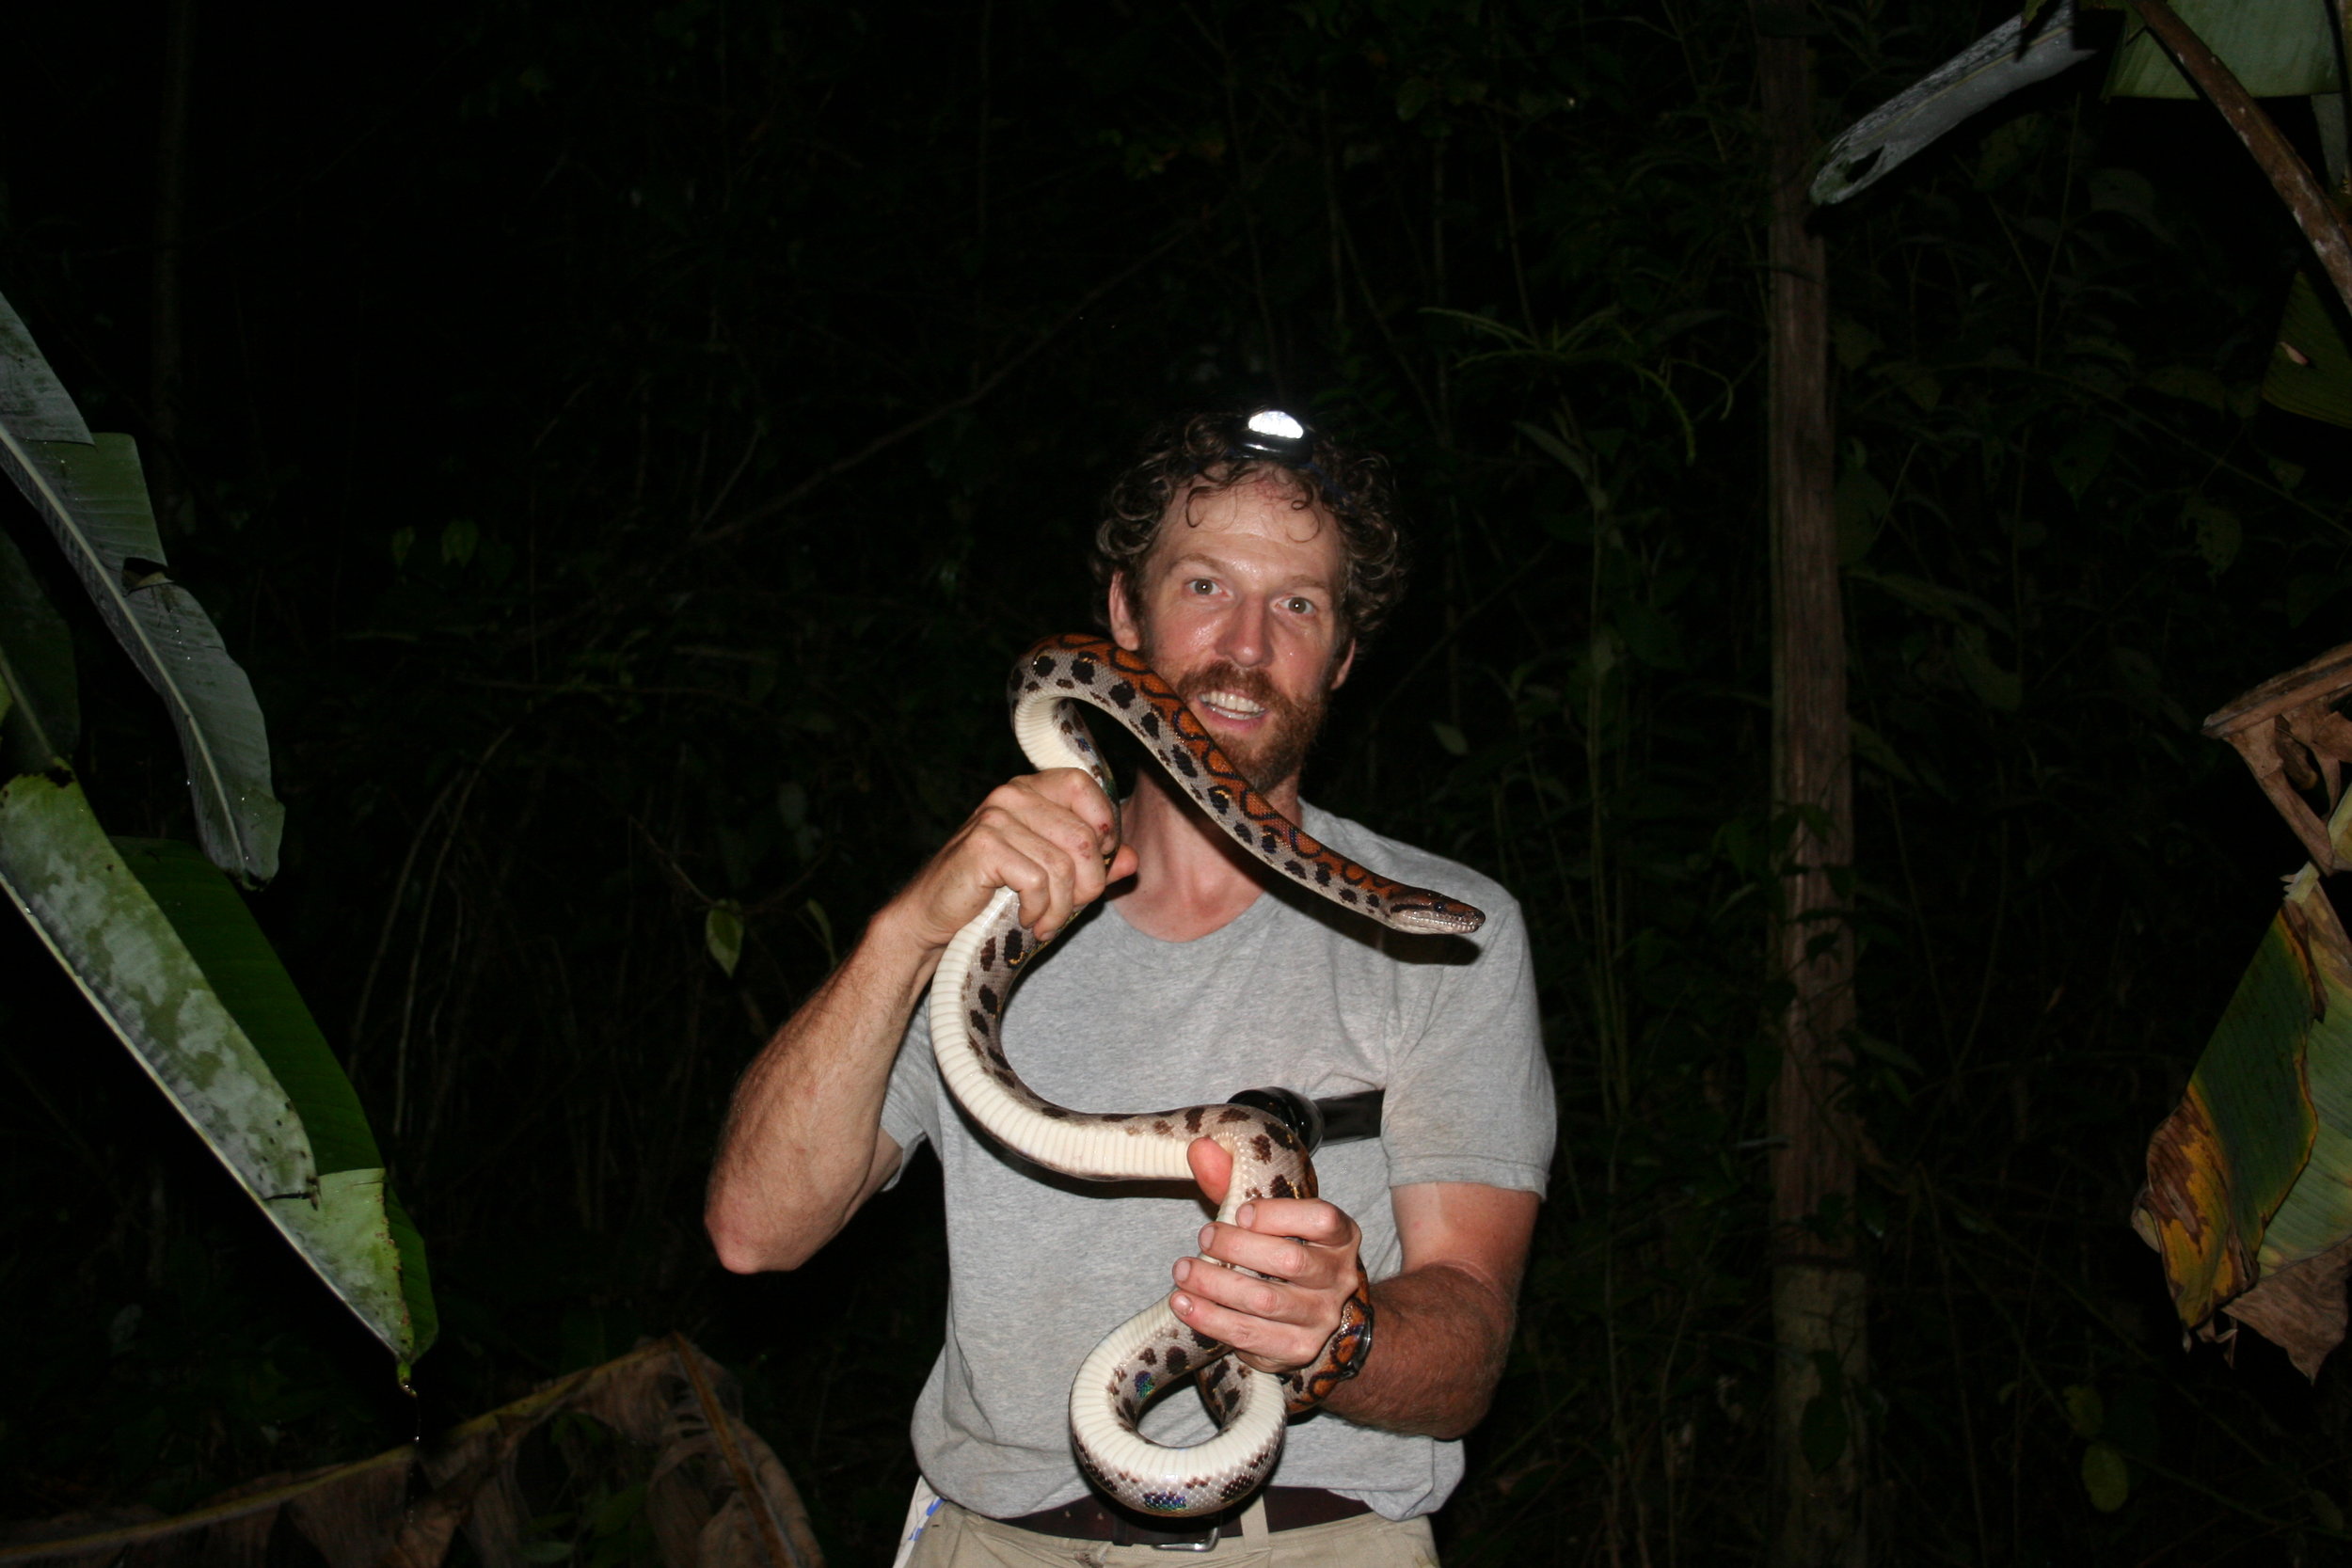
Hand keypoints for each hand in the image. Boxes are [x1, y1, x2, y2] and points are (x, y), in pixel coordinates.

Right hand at [884, 769, 1136, 952]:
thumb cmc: (994, 896)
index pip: (1086, 788)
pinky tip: (1027, 920)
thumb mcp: (1052, 879)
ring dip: (1063, 907)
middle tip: (1071, 910)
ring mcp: (995, 817)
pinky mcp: (982, 846)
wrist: (933, 919)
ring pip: (1064, 864)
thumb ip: (1092, 866)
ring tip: (1047, 923)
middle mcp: (1012, 794)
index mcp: (1030, 790)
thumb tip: (1131, 860)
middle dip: (1088, 885)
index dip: (1104, 828)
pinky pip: (1037, 881)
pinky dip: (1040, 911)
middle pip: (1084, 837)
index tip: (1096, 866)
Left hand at [1171, 1137, 1364, 1375]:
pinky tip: (1184, 1303)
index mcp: (1341, 1237)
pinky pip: (1249, 1336)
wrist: (1315, 1318)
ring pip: (1265, 1301)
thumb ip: (1233, 1182)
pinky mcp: (1297, 1350)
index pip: (1322, 1219)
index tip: (1240, 1213)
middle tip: (1203, 1238)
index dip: (1279, 1214)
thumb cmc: (1283, 1252)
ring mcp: (1321, 1318)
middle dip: (1236, 1247)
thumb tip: (1199, 1147)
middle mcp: (1339, 1278)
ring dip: (1215, 1284)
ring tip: (1182, 1271)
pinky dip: (1210, 1319)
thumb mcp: (1268, 1217)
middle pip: (1290, 1259)